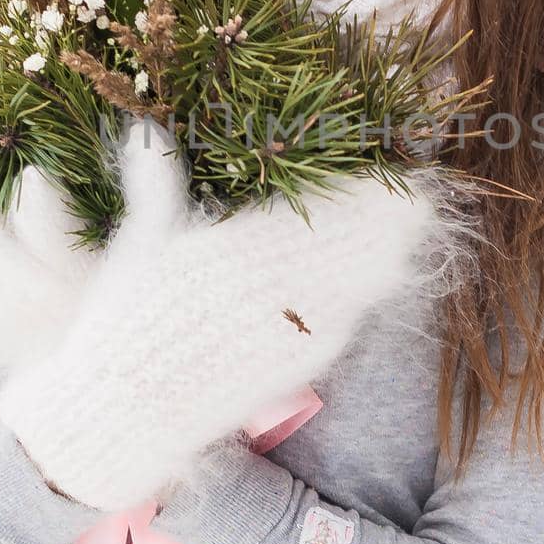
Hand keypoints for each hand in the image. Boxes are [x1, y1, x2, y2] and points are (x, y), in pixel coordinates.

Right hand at [0, 159, 457, 512]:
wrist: (127, 415)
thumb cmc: (125, 325)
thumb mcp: (138, 247)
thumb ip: (155, 185)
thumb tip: (144, 129)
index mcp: (236, 250)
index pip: (312, 209)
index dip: (353, 188)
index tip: (382, 166)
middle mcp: (273, 289)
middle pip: (350, 245)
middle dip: (387, 219)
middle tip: (418, 195)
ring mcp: (291, 332)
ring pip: (357, 284)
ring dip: (387, 254)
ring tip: (412, 228)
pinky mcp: (295, 368)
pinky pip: (344, 322)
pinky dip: (365, 295)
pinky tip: (378, 279)